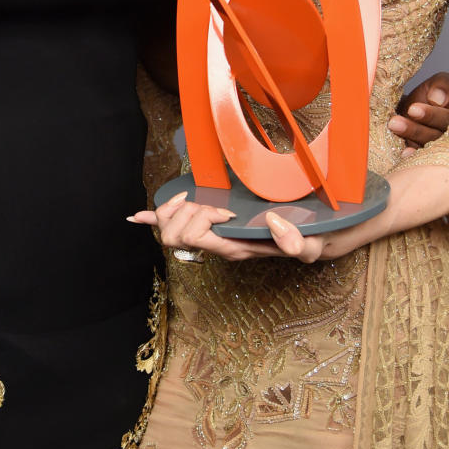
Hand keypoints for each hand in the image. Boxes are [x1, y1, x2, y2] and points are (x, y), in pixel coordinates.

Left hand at [130, 189, 317, 261]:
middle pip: (174, 234)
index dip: (204, 218)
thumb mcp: (311, 243)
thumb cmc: (308, 239)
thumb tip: (274, 223)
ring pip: (168, 228)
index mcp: (234, 248)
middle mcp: (217, 244)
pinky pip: (170, 225)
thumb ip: (297, 242)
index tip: (228, 211)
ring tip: (197, 200)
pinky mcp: (209, 226)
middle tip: (212, 204)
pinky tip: (137, 216)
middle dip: (188, 212)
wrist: (310, 237)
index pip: (195, 236)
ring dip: (176, 209)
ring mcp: (210, 236)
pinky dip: (153, 218)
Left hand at [388, 70, 448, 155]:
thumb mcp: (442, 83)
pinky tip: (402, 154)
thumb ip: (444, 86)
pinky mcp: (429, 159)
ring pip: (428, 150)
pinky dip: (412, 158)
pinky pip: (422, 162)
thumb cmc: (435, 95)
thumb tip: (436, 99)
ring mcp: (443, 151)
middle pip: (439, 138)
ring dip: (410, 140)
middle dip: (416, 130)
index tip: (412, 109)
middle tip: (395, 122)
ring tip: (393, 128)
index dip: (433, 115)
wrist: (419, 108)